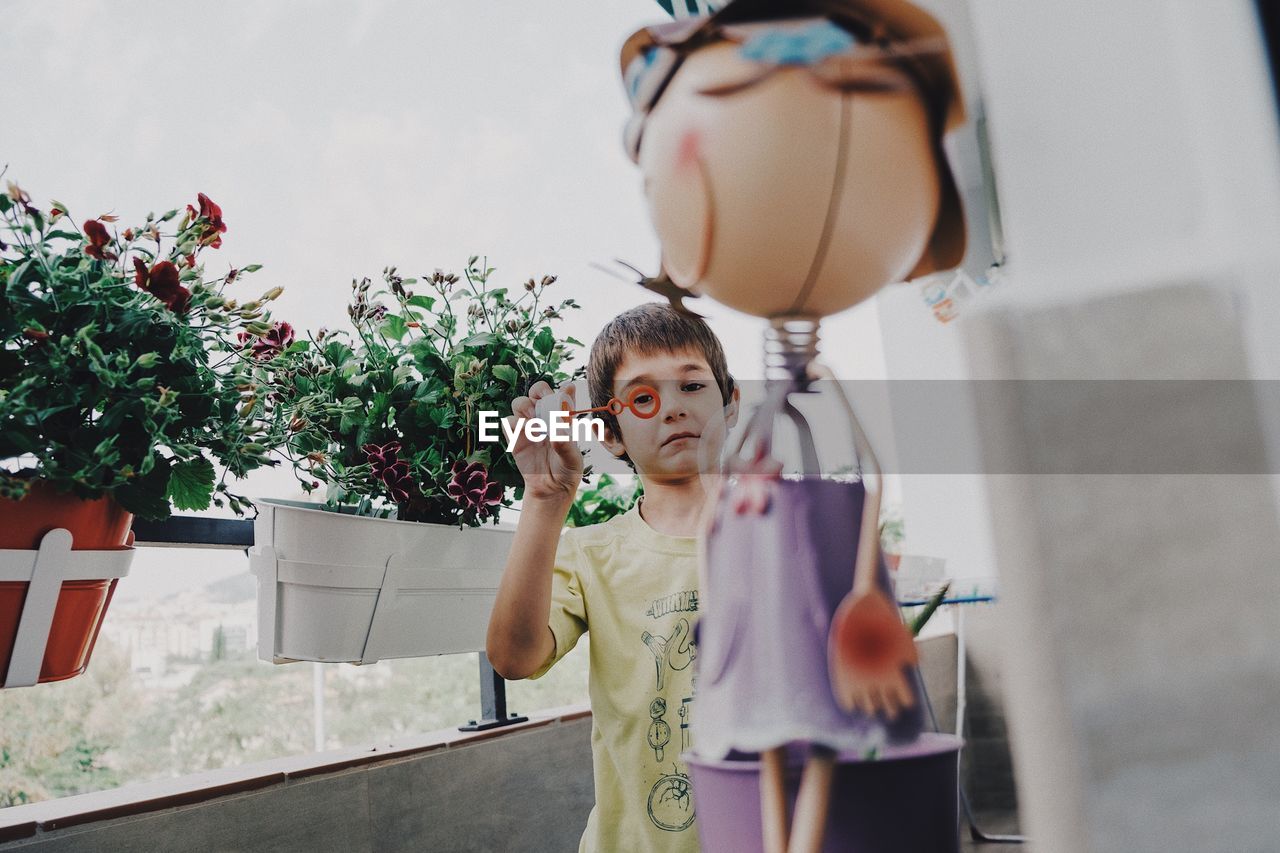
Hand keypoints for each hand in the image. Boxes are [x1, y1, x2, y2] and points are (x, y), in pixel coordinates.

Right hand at [507, 380, 583, 501]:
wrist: (550, 489)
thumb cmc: (566, 471)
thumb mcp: (572, 459)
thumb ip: (566, 445)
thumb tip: (558, 431)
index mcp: (562, 418)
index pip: (559, 395)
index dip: (560, 389)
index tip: (564, 391)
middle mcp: (544, 418)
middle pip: (536, 393)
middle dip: (537, 391)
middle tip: (541, 402)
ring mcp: (529, 427)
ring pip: (520, 403)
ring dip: (524, 405)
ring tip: (532, 419)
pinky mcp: (515, 438)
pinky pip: (508, 423)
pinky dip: (513, 422)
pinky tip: (524, 431)